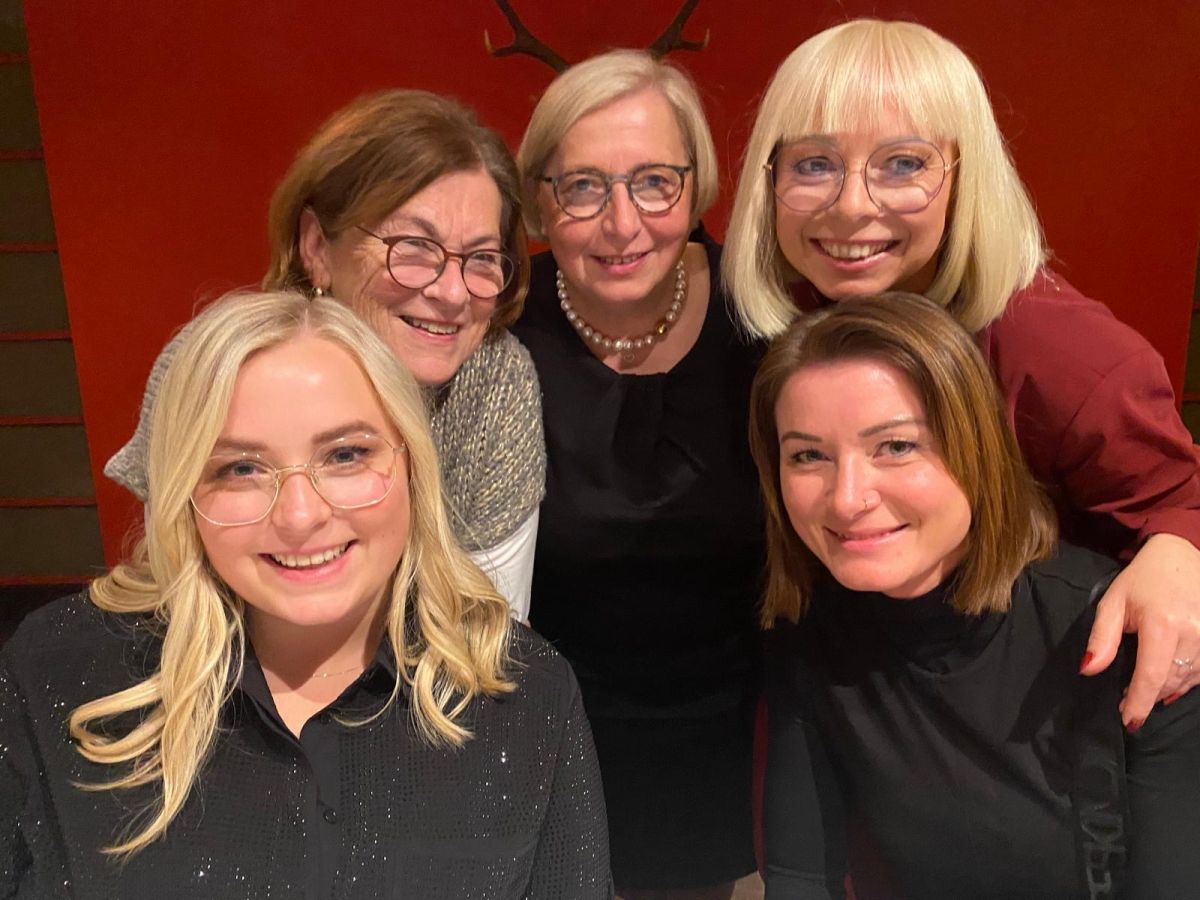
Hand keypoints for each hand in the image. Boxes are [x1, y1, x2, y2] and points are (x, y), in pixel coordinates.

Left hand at [1081, 533, 1199, 728]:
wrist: (1181, 554)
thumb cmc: (1142, 580)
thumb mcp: (1113, 603)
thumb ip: (1101, 639)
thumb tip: (1089, 670)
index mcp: (1162, 624)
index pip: (1151, 676)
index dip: (1139, 703)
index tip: (1128, 721)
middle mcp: (1194, 633)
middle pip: (1171, 682)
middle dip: (1148, 696)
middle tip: (1128, 699)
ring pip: (1190, 681)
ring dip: (1167, 689)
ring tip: (1147, 687)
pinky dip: (1187, 679)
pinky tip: (1171, 677)